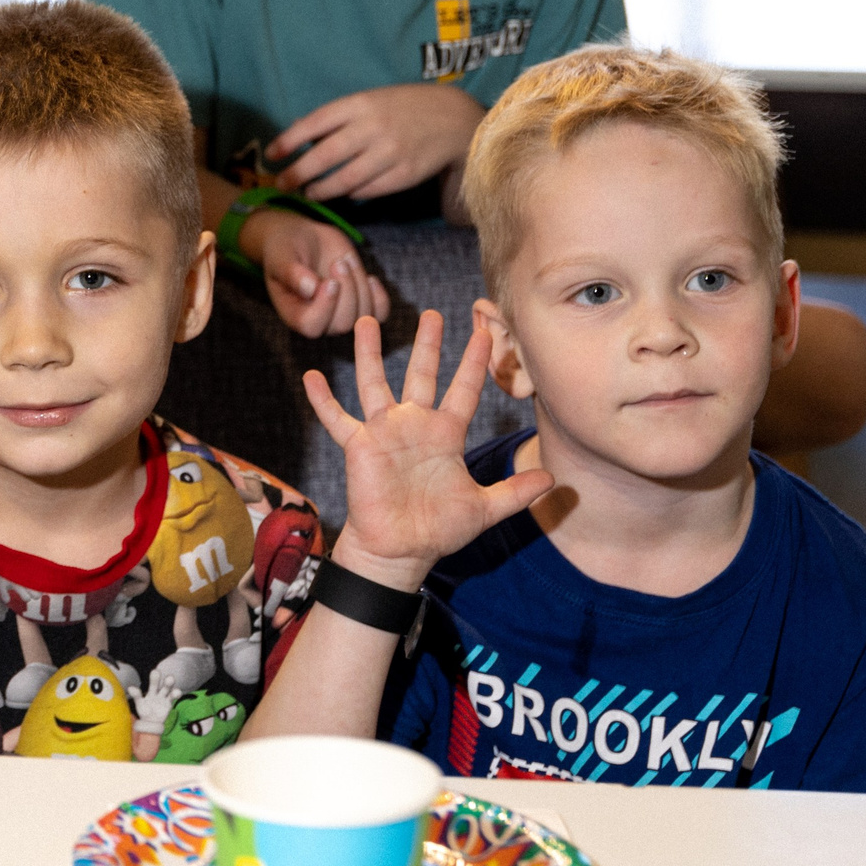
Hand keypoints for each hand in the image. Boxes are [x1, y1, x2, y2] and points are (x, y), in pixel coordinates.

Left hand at [133, 675, 182, 736]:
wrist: (151, 723)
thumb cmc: (144, 711)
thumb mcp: (139, 703)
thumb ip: (136, 696)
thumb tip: (130, 688)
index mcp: (151, 691)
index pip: (153, 683)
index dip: (154, 677)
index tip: (155, 671)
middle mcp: (158, 692)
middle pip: (160, 684)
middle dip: (159, 679)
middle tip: (158, 672)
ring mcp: (164, 697)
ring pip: (167, 689)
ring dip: (169, 684)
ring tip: (170, 679)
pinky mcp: (169, 703)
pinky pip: (173, 697)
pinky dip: (176, 694)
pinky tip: (177, 692)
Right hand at [242, 209, 389, 338]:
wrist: (303, 240)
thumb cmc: (285, 249)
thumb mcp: (281, 256)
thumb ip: (292, 273)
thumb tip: (310, 289)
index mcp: (294, 313)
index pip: (312, 326)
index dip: (325, 308)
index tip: (330, 282)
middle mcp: (319, 320)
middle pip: (342, 323)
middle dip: (347, 291)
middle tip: (339, 262)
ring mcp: (342, 314)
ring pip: (363, 316)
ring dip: (360, 286)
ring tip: (346, 259)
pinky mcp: (360, 304)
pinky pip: (379, 313)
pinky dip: (379, 297)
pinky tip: (370, 278)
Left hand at [268, 84, 483, 201]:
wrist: (453, 118)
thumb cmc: (401, 108)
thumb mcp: (369, 101)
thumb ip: (334, 117)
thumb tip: (294, 133)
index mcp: (360, 104)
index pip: (314, 123)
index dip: (289, 141)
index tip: (271, 155)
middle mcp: (373, 127)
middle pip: (325, 156)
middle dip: (298, 173)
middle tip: (282, 184)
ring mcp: (391, 152)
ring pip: (345, 179)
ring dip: (322, 190)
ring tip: (309, 193)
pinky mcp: (405, 174)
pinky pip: (368, 190)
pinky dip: (351, 193)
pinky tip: (343, 193)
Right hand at [301, 312, 553, 585]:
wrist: (400, 550)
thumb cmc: (438, 530)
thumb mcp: (485, 509)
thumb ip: (515, 492)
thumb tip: (554, 480)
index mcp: (446, 435)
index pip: (463, 390)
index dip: (475, 363)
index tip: (486, 333)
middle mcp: (414, 425)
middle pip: (421, 374)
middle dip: (428, 344)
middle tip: (432, 314)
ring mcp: (385, 433)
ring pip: (375, 383)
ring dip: (369, 353)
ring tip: (367, 322)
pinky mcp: (359, 446)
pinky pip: (337, 418)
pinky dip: (322, 400)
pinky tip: (311, 377)